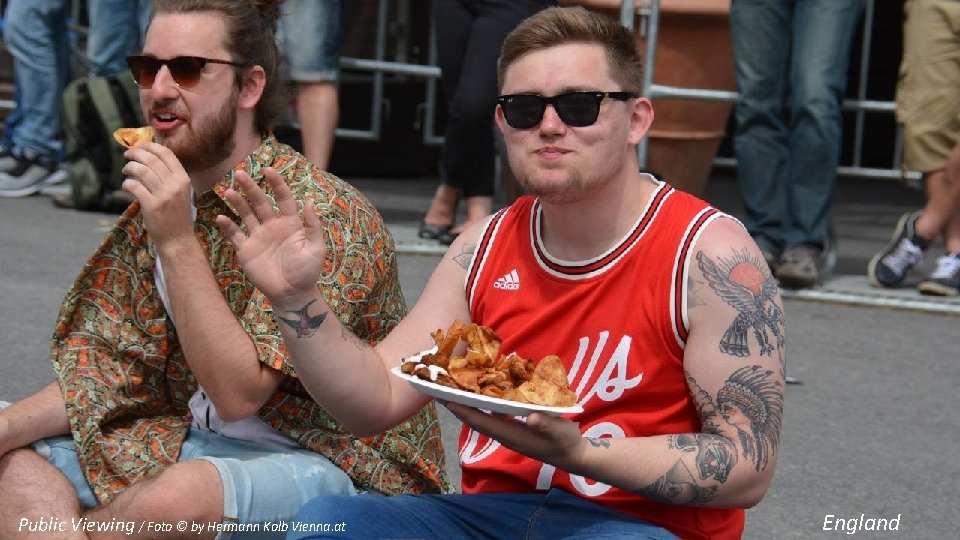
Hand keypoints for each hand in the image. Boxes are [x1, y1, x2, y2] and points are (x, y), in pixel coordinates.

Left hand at [121, 142, 194, 245]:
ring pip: (141, 171)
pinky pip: (134, 186)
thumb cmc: (177, 216)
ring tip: (126, 170)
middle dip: (136, 153)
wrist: (178, 240)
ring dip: (129, 167)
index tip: (140, 146)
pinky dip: (127, 183)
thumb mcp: (181, 193)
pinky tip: (126, 186)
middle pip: (151, 159)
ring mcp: (164, 195)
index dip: (150, 146)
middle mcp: (175, 185)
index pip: (166, 154)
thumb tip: (150, 159)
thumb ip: (170, 177)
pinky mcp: (151, 206)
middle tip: (127, 154)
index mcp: (183, 179)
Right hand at [216, 168, 326, 304]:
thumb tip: (309, 202)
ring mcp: (258, 237)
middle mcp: (272, 226)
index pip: (283, 198)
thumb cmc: (307, 272)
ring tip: (228, 192)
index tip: (268, 170)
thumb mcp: (315, 249)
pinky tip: (221, 218)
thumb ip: (312, 226)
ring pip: (245, 215)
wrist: (292, 294)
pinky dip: (227, 226)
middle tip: (239, 173)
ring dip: (237, 203)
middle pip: (260, 202)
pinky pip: (235, 235)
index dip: (276, 184)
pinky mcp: (246, 250)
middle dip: (250, 188)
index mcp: (290, 223)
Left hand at [444, 402, 584, 466]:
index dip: (462, 410)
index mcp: (510, 434)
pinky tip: (483, 393)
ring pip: (483, 417)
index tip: (445, 397)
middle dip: (458, 405)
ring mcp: (509, 432)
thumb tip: (531, 417)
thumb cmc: (565, 442)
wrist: (573, 455)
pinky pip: (494, 415)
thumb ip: (546, 424)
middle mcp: (505, 434)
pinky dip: (485, 404)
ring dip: (469, 404)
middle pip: (475, 419)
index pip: (480, 421)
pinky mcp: (515, 428)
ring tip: (456, 389)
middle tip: (441, 389)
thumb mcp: (559, 431)